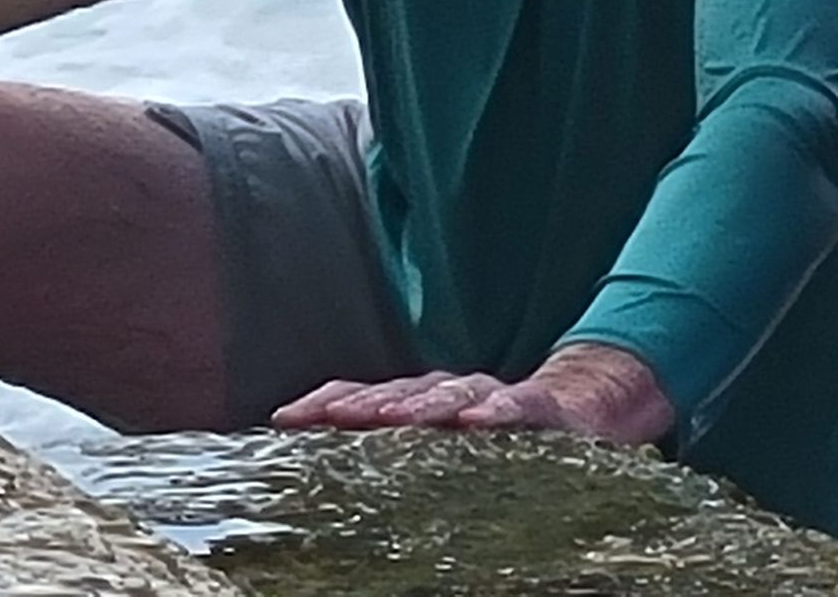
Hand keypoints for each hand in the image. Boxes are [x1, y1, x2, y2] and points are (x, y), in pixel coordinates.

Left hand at [275, 342, 674, 444]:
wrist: (586, 409)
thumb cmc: (502, 438)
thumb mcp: (446, 451)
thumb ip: (400, 459)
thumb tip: (332, 474)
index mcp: (419, 403)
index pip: (362, 397)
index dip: (322, 404)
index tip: (281, 420)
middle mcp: (448, 392)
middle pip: (395, 394)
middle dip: (358, 403)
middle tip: (326, 417)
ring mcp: (490, 395)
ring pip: (448, 395)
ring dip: (416, 406)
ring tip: (387, 418)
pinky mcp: (539, 409)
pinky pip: (518, 405)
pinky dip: (497, 410)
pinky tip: (479, 421)